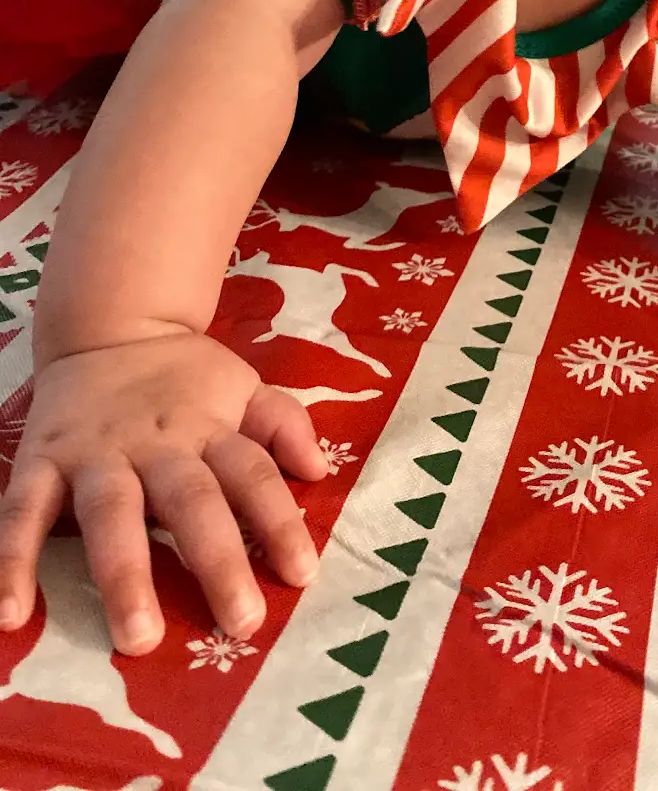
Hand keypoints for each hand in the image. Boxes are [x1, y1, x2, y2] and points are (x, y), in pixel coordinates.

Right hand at [0, 333, 326, 654]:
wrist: (108, 326)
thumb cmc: (184, 377)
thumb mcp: (243, 386)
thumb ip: (282, 423)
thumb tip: (320, 470)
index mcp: (209, 427)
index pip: (253, 474)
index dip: (280, 522)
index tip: (302, 575)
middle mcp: (156, 443)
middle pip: (191, 501)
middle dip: (217, 561)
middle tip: (239, 623)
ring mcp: (95, 454)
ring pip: (112, 514)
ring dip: (124, 575)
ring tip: (137, 638)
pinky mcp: (41, 460)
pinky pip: (23, 512)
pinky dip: (12, 560)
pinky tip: (10, 615)